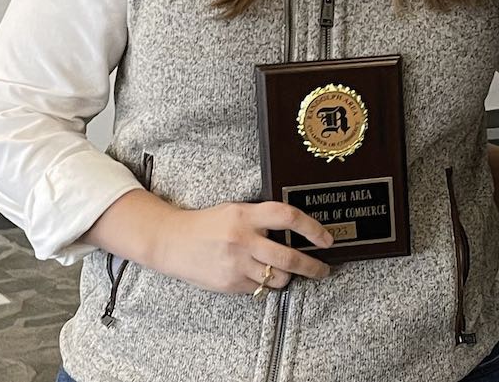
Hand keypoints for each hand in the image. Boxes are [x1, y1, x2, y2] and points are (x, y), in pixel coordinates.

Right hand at [149, 201, 333, 293]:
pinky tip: (258, 275)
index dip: (312, 228)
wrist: (172, 242)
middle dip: (312, 266)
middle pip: (288, 257)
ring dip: (288, 277)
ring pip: (278, 278)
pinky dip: (265, 284)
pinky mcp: (230, 284)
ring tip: (288, 272)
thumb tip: (296, 230)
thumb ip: (262, 218)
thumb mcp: (236, 211)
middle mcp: (242, 239)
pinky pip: (259, 288)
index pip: (288, 217)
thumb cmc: (208, 224)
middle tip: (323, 269)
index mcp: (246, 215)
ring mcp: (236, 264)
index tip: (326, 239)